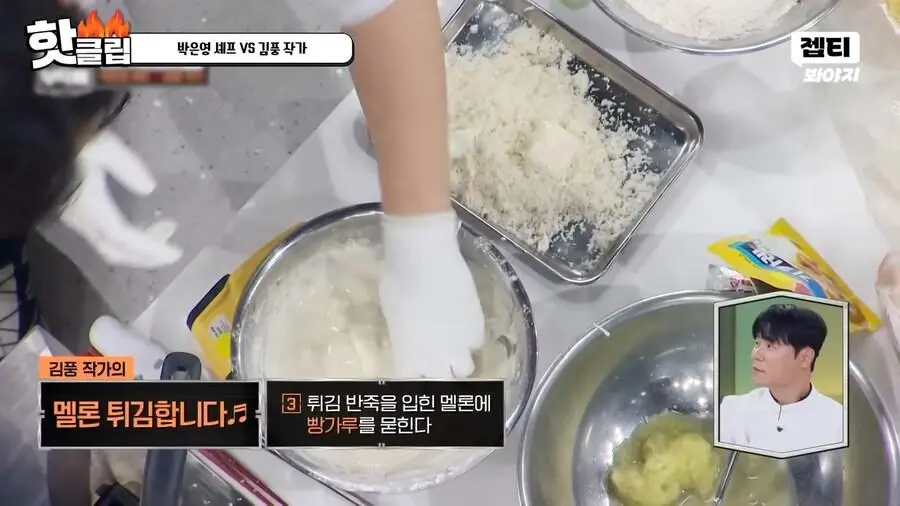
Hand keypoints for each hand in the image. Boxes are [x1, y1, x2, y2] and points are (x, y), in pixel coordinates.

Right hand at [60, 130, 182, 268]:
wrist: (35, 141)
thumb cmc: (71, 141)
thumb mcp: (102, 147)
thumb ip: (127, 167)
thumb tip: (150, 188)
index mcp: (91, 209)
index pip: (124, 240)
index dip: (150, 250)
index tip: (175, 253)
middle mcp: (83, 222)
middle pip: (117, 252)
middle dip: (147, 255)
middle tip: (173, 246)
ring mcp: (78, 220)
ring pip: (110, 246)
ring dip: (139, 245)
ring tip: (165, 228)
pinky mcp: (76, 214)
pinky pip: (104, 236)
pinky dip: (127, 237)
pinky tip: (141, 223)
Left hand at [379, 210, 485, 377]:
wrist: (424, 258)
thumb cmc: (395, 281)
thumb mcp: (392, 314)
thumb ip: (403, 334)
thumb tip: (409, 333)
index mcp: (407, 359)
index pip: (413, 385)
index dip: (414, 379)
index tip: (414, 372)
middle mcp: (435, 360)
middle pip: (444, 384)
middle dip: (441, 376)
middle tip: (437, 362)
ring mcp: (459, 346)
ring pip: (465, 368)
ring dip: (459, 360)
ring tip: (453, 345)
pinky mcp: (478, 327)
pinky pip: (477, 343)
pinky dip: (471, 338)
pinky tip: (463, 323)